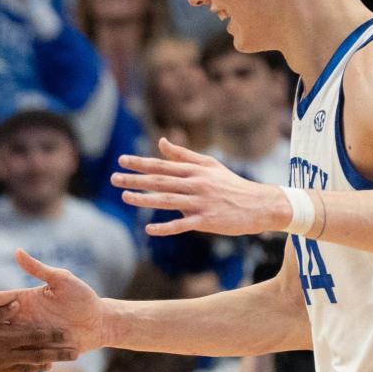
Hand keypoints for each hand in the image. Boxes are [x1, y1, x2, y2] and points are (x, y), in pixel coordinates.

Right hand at [0, 250, 105, 352]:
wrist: (99, 321)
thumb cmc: (82, 297)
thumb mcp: (61, 280)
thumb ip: (39, 269)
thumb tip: (17, 252)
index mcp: (24, 300)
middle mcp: (22, 319)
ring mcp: (28, 336)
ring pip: (0, 342)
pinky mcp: (36, 351)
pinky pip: (17, 359)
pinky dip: (4, 361)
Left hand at [112, 138, 288, 236]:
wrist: (259, 204)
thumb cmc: (230, 184)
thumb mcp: (209, 165)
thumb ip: (183, 155)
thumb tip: (162, 142)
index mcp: (195, 171)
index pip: (163, 165)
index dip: (141, 163)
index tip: (121, 161)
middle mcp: (196, 184)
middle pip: (161, 181)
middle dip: (136, 179)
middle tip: (114, 178)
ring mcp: (201, 203)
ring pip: (168, 200)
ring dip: (145, 199)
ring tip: (125, 197)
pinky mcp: (207, 221)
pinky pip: (183, 224)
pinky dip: (166, 227)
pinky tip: (149, 229)